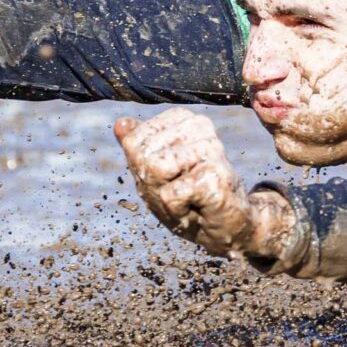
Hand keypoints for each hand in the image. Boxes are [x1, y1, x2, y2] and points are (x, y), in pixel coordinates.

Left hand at [114, 109, 293, 258]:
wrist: (225, 226)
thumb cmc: (189, 198)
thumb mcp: (156, 173)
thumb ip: (138, 146)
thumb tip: (120, 124)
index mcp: (182, 119)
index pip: (134, 140)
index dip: (141, 167)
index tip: (167, 177)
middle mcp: (199, 126)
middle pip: (143, 155)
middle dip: (152, 182)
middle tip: (177, 190)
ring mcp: (211, 148)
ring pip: (156, 169)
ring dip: (164, 195)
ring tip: (188, 198)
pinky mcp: (217, 174)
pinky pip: (172, 194)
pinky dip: (176, 210)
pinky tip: (197, 207)